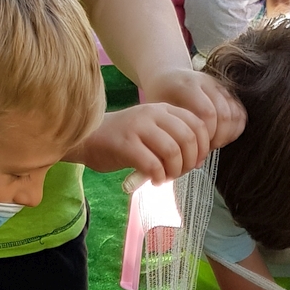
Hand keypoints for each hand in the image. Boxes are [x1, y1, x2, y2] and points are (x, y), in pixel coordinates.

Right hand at [78, 102, 212, 180]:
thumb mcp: (152, 131)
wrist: (86, 139)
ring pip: (172, 151)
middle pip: (188, 138)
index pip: (197, 124)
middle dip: (190, 161)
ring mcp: (137, 127)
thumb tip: (200, 160)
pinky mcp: (125, 145)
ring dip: (175, 170)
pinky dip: (159, 177)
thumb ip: (174, 139)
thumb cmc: (123, 140)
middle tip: (180, 173)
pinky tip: (154, 180)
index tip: (195, 162)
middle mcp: (152, 114)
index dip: (203, 147)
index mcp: (162, 109)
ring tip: (167, 177)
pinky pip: (153, 164)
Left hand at [136, 63, 245, 151]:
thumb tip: (198, 165)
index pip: (208, 113)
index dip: (207, 136)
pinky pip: (240, 113)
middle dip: (218, 137)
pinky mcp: (228, 91)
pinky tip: (220, 137)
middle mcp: (207, 82)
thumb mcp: (160, 114)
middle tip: (206, 149)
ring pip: (235, 113)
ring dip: (227, 134)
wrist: (166, 78)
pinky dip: (234, 129)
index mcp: (188, 85)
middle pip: (224, 114)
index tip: (197, 148)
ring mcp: (220, 85)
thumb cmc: (160, 100)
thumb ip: (176, 136)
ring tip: (212, 143)